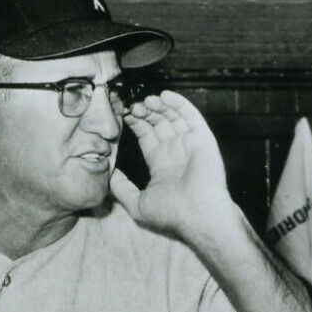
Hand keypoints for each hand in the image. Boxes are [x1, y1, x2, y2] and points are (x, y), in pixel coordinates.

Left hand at [109, 91, 230, 243]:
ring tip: (147, 99)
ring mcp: (190, 144)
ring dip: (160, 106)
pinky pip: (191, 116)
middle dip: (146, 112)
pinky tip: (165, 96)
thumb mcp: (137, 202)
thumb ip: (121, 188)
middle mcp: (176, 152)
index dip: (136, 124)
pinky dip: (179, 104)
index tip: (125, 114)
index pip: (147, 136)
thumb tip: (108, 174)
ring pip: (174, 117)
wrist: (197, 215)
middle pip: (159, 123)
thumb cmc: (170, 213)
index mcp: (162, 164)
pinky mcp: (203, 139)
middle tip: (134, 105)